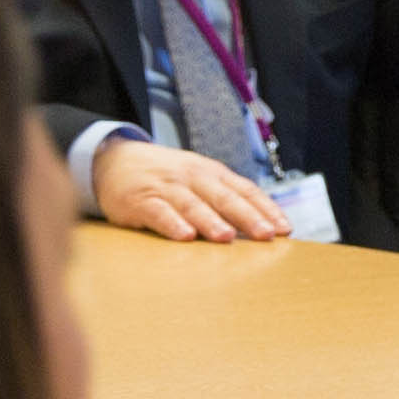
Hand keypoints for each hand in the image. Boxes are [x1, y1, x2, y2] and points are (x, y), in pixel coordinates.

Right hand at [93, 138, 290, 243]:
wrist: (114, 160)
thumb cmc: (166, 177)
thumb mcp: (198, 179)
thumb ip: (225, 198)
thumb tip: (261, 226)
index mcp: (211, 173)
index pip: (244, 190)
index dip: (265, 209)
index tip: (284, 229)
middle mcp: (192, 178)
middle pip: (224, 197)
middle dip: (247, 216)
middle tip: (266, 235)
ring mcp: (166, 188)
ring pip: (192, 204)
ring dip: (210, 221)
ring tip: (226, 238)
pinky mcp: (140, 200)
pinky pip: (158, 212)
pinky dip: (172, 223)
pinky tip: (184, 236)